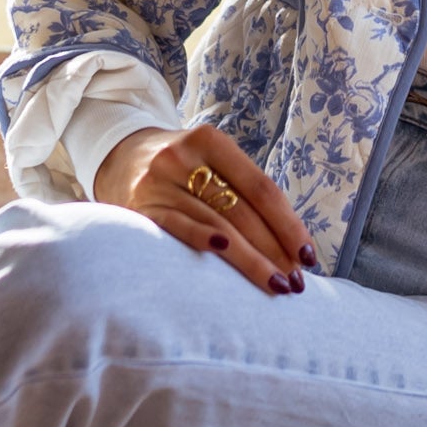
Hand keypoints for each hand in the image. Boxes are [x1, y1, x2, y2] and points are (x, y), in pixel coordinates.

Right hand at [92, 121, 319, 294]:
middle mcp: (184, 157)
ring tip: (277, 285)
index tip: (309, 256)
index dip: (288, 224)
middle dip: (274, 250)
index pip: (261, 188)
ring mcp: (159, 181)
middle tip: (298, 282)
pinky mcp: (140, 206)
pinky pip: (177, 226)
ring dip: (250, 260)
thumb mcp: (208, 160)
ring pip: (216, 224)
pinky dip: (203, 240)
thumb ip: (243, 191)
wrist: (117, 157)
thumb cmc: (180, 169)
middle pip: (241, 210)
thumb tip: (292, 246)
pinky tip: (226, 255)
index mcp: (210, 141)